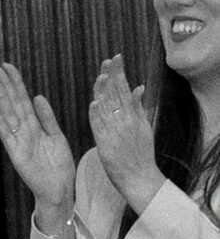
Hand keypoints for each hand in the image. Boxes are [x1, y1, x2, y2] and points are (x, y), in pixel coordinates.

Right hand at [0, 63, 76, 233]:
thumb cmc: (59, 165)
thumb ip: (47, 117)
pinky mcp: (16, 152)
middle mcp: (24, 130)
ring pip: (8, 113)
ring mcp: (18, 140)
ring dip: (0, 96)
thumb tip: (37, 96)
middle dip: (4, 84)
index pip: (23, 98)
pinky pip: (6, 133)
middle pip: (13, 102)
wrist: (59, 188)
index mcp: (35, 125)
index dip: (16, 82)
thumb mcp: (57, 137)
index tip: (8, 67)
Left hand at [88, 55, 163, 214]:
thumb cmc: (141, 154)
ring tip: (100, 76)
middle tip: (108, 60)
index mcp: (133, 116)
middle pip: (117, 95)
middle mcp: (126, 122)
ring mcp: (116, 133)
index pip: (124, 90)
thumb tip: (139, 88)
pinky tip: (94, 104)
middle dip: (112, 76)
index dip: (119, 74)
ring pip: (108, 109)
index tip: (115, 59)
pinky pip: (100, 129)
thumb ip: (139, 108)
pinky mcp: (107, 146)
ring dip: (104, 92)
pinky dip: (97, 117)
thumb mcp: (144, 128)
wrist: (140, 179)